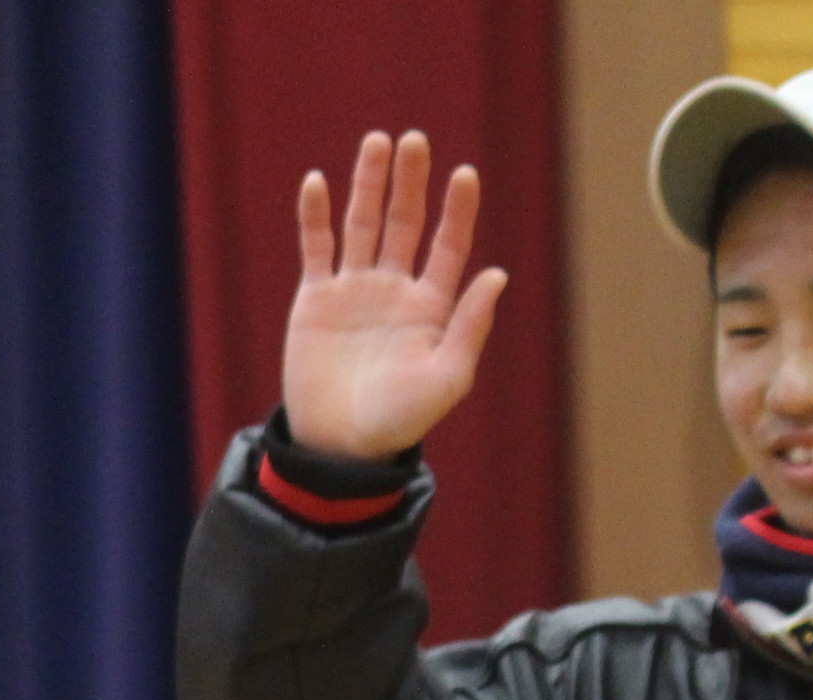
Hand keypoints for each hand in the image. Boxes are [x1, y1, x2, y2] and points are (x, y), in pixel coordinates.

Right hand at [281, 131, 508, 460]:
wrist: (340, 445)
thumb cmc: (400, 419)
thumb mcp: (447, 378)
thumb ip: (470, 325)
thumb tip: (497, 272)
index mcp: (431, 305)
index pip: (448, 244)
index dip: (457, 209)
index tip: (464, 173)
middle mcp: (394, 289)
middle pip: (405, 221)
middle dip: (410, 181)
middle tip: (413, 141)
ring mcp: (353, 291)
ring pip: (362, 225)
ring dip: (368, 184)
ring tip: (376, 142)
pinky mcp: (315, 301)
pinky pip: (316, 249)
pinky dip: (315, 217)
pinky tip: (316, 183)